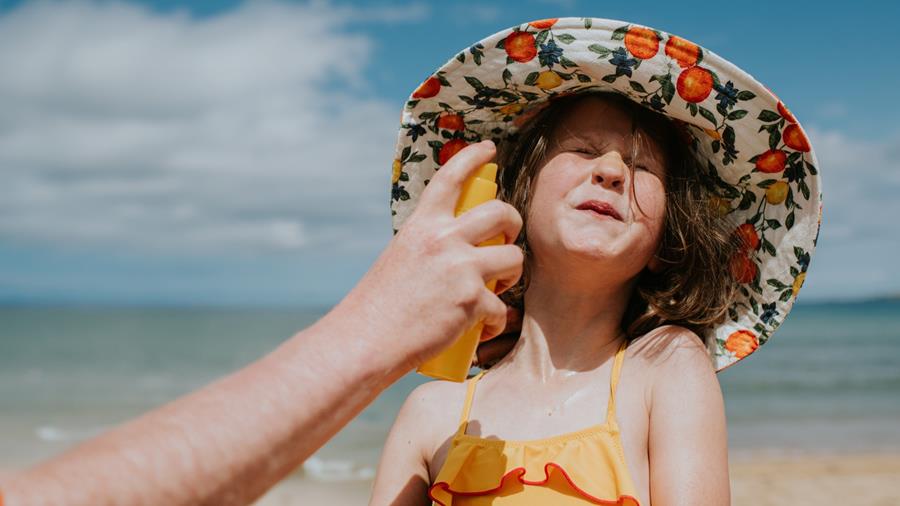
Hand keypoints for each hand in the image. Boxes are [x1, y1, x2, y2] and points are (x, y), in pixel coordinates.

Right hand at [329, 140, 523, 370]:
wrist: (365, 340)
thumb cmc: (379, 305)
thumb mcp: (401, 258)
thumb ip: (429, 247)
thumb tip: (457, 250)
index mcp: (422, 225)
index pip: (451, 178)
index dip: (472, 157)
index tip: (488, 148)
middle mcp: (443, 239)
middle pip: (501, 213)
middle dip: (514, 223)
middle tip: (507, 239)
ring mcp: (460, 269)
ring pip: (514, 258)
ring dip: (513, 274)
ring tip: (498, 288)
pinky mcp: (472, 301)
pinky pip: (502, 307)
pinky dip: (495, 321)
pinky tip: (483, 328)